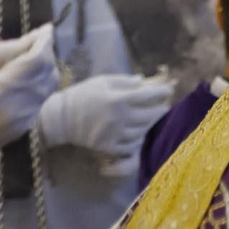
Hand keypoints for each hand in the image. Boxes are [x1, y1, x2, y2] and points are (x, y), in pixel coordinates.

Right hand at [0, 25, 57, 169]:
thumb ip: (6, 53)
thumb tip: (32, 38)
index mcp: (3, 90)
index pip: (37, 59)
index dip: (44, 41)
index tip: (45, 29)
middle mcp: (21, 105)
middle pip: (48, 71)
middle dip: (46, 53)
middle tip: (35, 42)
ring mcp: (26, 119)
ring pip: (50, 85)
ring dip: (46, 67)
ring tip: (30, 58)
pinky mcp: (27, 127)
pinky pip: (42, 98)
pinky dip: (40, 83)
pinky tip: (26, 77)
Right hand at [36, 73, 172, 160]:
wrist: (60, 118)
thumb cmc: (82, 95)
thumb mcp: (102, 82)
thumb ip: (124, 81)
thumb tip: (142, 81)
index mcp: (118, 99)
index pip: (149, 95)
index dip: (162, 92)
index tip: (169, 89)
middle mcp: (119, 117)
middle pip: (150, 115)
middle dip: (160, 109)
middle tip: (165, 105)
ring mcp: (114, 134)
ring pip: (142, 130)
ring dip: (150, 124)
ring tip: (153, 117)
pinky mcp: (108, 147)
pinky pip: (130, 146)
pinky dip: (138, 139)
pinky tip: (139, 133)